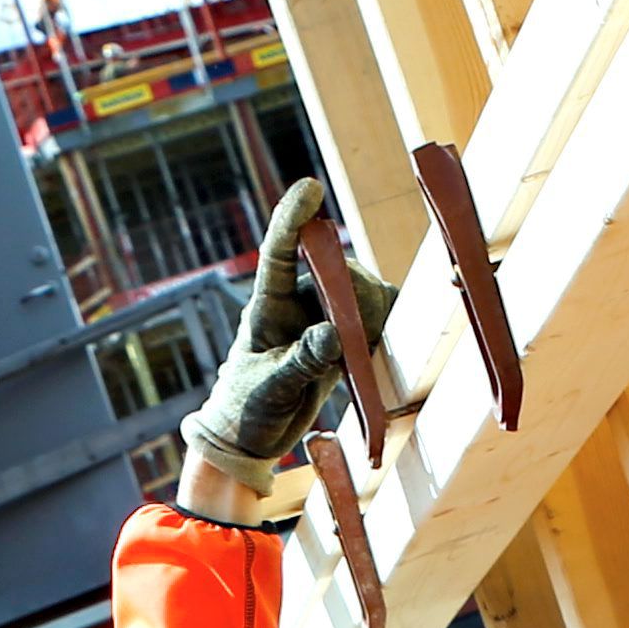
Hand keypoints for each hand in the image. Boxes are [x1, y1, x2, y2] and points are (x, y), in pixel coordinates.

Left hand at [176, 179, 393, 518]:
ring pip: (358, 294)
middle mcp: (295, 306)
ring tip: (365, 348)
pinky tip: (379, 350)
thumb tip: (334, 333)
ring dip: (371, 312)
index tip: (311, 187)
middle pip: (335, 272)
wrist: (251, 439)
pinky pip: (371, 321)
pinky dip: (382, 328)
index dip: (293, 218)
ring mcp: (318, 322)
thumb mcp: (270, 389)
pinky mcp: (339, 342)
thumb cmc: (246, 412)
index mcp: (267, 308)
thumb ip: (301, 360)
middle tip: (362, 327)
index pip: (277, 252)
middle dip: (356, 289)